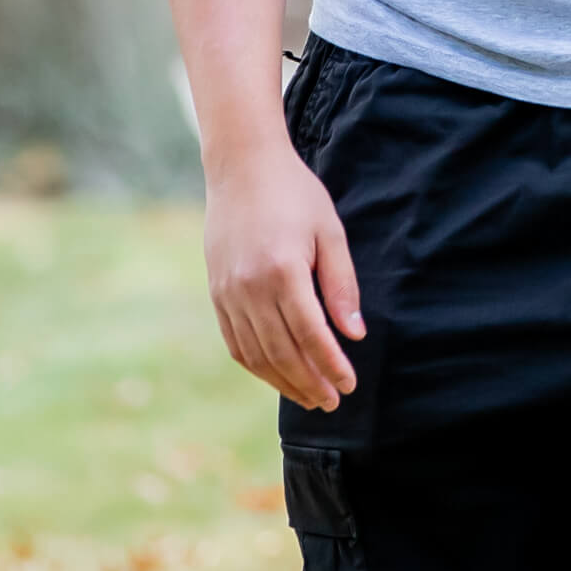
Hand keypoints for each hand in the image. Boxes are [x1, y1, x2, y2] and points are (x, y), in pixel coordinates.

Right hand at [204, 147, 362, 411]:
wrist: (241, 169)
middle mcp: (249, 287)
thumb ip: (341, 285)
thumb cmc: (295, 196)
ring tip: (309, 397)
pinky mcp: (216, 294)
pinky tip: (278, 376)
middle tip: (333, 401)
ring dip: (283, 381)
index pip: (310, 333)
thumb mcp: (330, 232)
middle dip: (309, 382)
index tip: (349, 385)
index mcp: (282, 270)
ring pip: (256, 353)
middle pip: (282, 351)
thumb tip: (354, 333)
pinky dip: (257, 365)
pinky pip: (235, 342)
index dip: (330, 364)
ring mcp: (227, 293)